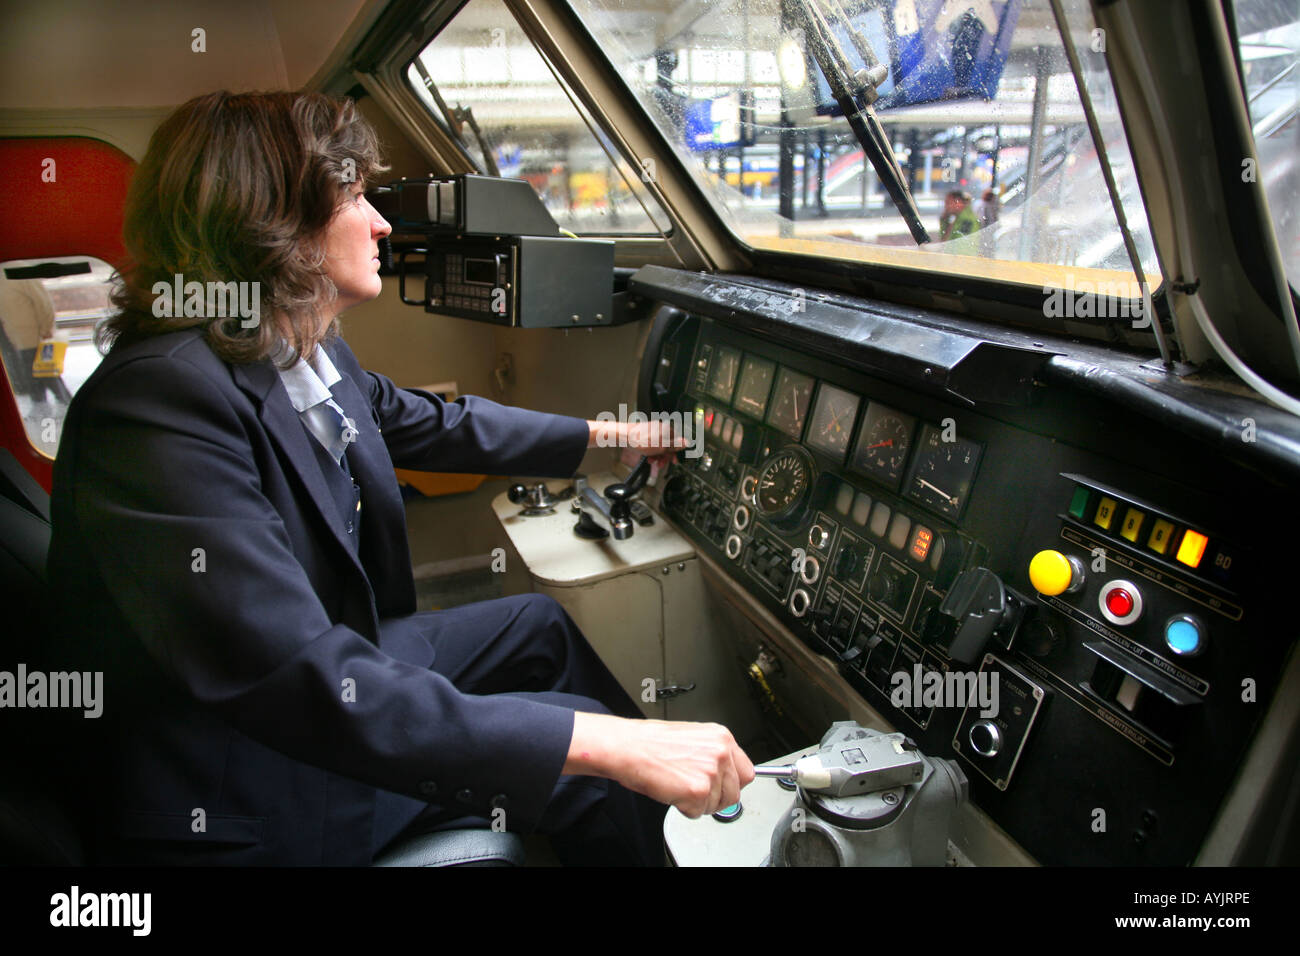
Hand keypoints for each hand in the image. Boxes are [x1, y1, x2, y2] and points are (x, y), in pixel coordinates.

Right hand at [565, 712, 754, 817]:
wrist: (628, 747)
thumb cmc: (651, 742)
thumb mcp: (693, 738)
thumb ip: (714, 754)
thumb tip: (726, 773)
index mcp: (721, 737)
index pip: (747, 771)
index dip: (732, 783)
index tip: (723, 787)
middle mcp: (720, 753)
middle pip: (735, 792)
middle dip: (716, 798)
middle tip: (696, 792)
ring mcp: (711, 772)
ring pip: (718, 805)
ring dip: (699, 803)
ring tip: (679, 786)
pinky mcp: (697, 790)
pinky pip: (699, 812)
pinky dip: (684, 808)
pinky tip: (672, 791)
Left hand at [587, 419, 690, 460]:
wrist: (624, 437)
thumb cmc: (640, 440)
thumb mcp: (661, 446)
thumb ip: (674, 445)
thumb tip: (686, 442)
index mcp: (667, 429)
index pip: (677, 442)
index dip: (675, 453)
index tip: (673, 460)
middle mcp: (661, 429)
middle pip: (668, 445)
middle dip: (665, 456)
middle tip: (661, 463)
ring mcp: (653, 432)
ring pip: (660, 446)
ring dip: (658, 456)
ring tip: (653, 462)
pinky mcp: (646, 435)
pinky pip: (652, 445)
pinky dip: (652, 452)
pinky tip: (648, 458)